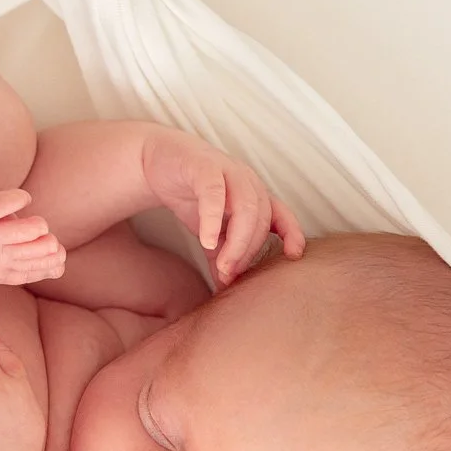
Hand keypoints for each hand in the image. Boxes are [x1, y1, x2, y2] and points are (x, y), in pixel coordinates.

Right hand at [140, 127, 305, 284]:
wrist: (157, 162)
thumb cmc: (191, 196)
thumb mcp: (209, 232)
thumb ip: (220, 257)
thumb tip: (225, 288)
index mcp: (254, 195)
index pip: (281, 215)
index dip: (292, 233)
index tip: (293, 256)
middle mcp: (246, 182)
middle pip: (261, 218)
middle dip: (248, 251)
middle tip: (231, 275)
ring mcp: (226, 172)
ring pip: (246, 207)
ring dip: (237, 241)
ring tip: (222, 265)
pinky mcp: (202, 167)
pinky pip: (214, 193)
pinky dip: (213, 219)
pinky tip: (207, 241)